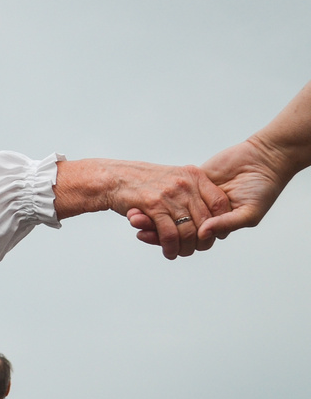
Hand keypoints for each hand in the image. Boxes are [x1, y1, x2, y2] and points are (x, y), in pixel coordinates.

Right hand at [58, 159, 229, 258]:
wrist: (113, 179)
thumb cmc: (142, 183)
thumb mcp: (172, 179)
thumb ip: (190, 193)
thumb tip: (209, 217)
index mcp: (193, 176)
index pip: (220, 202)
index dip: (221, 222)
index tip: (216, 233)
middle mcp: (185, 184)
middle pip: (206, 221)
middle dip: (203, 241)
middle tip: (196, 249)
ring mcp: (170, 195)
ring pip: (189, 231)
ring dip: (186, 248)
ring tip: (180, 253)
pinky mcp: (154, 206)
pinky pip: (169, 234)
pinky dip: (170, 248)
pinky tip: (169, 253)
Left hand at [129, 138, 288, 244]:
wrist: (265, 158)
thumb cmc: (263, 188)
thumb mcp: (249, 211)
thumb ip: (226, 224)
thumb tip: (204, 234)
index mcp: (216, 226)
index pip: (187, 239)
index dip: (167, 240)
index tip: (147, 236)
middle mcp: (204, 214)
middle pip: (175, 227)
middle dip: (155, 229)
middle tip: (136, 226)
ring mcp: (198, 198)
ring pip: (171, 211)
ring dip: (153, 215)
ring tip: (133, 216)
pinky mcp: (195, 180)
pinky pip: (174, 192)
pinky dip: (159, 197)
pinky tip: (142, 199)